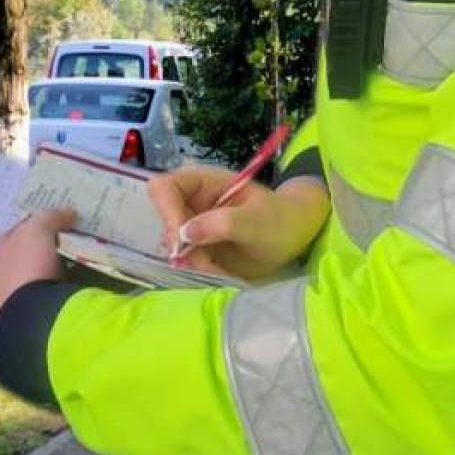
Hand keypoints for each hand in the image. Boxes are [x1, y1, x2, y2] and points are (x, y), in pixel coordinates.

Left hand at [0, 208, 75, 315]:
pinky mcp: (27, 312)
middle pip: (30, 250)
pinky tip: (72, 283)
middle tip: (74, 238)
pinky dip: (58, 285)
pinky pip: (47, 291)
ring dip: (55, 266)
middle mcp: (1, 270)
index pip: (21, 227)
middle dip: (48, 244)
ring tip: (80, 261)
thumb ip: (51, 216)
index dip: (41, 220)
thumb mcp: (40, 228)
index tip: (63, 219)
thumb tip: (68, 212)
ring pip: (38, 272)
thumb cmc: (29, 263)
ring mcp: (13, 293)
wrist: (31, 312)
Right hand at [147, 167, 329, 280]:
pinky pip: (184, 261)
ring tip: (220, 268)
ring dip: (192, 262)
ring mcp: (191, 225)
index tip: (181, 241)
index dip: (166, 212)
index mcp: (203, 182)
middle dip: (180, 245)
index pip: (164, 188)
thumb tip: (185, 233)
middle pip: (163, 219)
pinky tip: (220, 272)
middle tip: (204, 261)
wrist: (291, 239)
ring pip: (172, 245)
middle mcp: (191, 201)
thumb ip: (224, 224)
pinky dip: (198, 270)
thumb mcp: (257, 222)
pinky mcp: (195, 248)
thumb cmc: (279, 220)